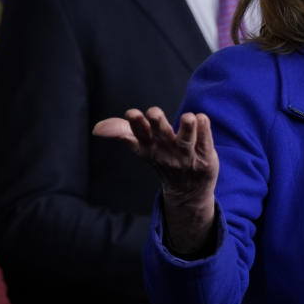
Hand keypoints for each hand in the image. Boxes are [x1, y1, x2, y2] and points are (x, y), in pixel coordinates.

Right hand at [94, 107, 217, 253]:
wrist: (188, 191)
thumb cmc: (163, 159)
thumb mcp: (142, 148)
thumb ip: (123, 132)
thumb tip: (97, 128)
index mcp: (149, 148)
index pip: (139, 137)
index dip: (135, 126)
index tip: (131, 113)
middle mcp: (167, 151)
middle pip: (161, 136)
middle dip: (157, 124)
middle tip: (153, 112)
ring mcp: (187, 156)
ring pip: (186, 141)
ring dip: (187, 129)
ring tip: (189, 116)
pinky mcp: (206, 158)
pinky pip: (206, 143)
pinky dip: (205, 131)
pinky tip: (202, 118)